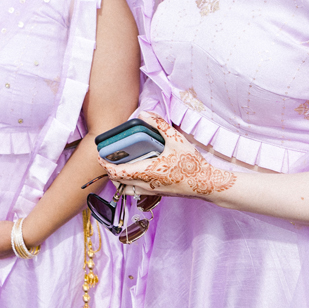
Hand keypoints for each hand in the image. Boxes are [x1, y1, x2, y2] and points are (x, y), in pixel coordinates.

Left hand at [101, 112, 235, 200]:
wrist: (208, 184)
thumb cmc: (192, 164)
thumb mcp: (176, 139)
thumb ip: (159, 125)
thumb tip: (144, 114)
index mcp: (147, 172)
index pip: (117, 173)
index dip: (105, 165)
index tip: (100, 155)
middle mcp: (146, 185)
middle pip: (118, 181)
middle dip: (110, 170)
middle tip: (108, 157)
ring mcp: (152, 191)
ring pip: (126, 189)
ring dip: (119, 179)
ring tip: (120, 165)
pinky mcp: (158, 194)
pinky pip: (137, 191)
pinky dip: (130, 183)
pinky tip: (137, 171)